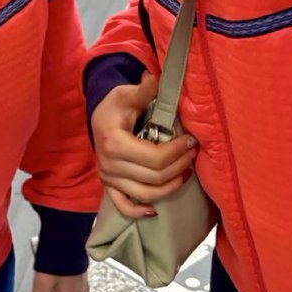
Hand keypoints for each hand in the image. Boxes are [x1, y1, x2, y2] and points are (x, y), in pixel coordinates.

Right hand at [91, 72, 197, 219]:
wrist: (98, 116)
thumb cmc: (114, 105)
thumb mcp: (126, 93)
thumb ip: (143, 90)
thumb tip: (155, 80)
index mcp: (114, 143)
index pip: (155, 158)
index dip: (177, 151)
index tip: (191, 140)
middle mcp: (110, 165)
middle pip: (154, 177)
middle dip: (179, 166)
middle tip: (193, 152)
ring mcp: (108, 178)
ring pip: (145, 194)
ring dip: (169, 187)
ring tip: (185, 173)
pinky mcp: (109, 185)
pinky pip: (123, 206)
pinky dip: (138, 212)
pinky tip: (155, 211)